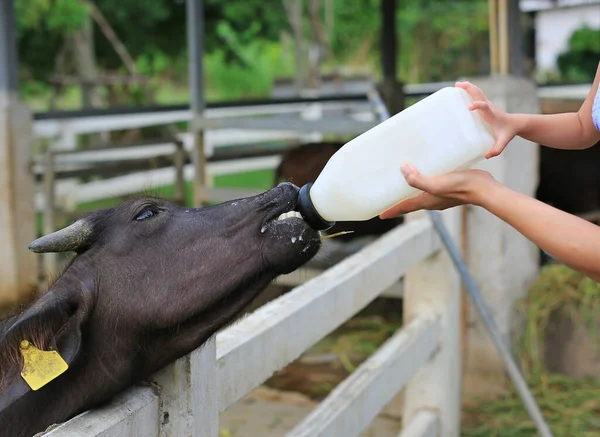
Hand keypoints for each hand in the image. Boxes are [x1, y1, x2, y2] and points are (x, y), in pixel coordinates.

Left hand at [379, 163, 494, 218]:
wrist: (483, 189)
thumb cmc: (460, 187)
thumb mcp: (436, 184)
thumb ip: (418, 180)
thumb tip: (403, 170)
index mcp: (425, 201)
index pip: (404, 208)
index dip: (391, 210)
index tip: (380, 214)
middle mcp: (431, 201)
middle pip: (410, 203)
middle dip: (399, 202)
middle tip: (387, 199)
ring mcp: (440, 196)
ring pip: (420, 195)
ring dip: (411, 192)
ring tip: (402, 184)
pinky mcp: (449, 188)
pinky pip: (431, 186)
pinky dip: (424, 182)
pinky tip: (426, 173)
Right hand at [455, 81, 517, 158]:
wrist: (515, 123)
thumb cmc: (507, 133)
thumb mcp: (503, 142)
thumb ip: (496, 149)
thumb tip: (487, 156)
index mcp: (492, 115)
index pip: (485, 107)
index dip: (477, 105)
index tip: (469, 107)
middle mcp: (489, 106)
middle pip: (479, 94)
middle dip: (469, 89)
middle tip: (457, 85)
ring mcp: (487, 104)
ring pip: (477, 91)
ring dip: (468, 86)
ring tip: (457, 84)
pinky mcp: (485, 103)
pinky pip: (476, 94)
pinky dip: (469, 90)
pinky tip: (461, 90)